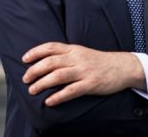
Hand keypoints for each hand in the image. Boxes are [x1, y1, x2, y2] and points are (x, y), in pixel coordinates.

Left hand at [22, 43, 144, 106]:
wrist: (123, 67)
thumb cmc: (100, 62)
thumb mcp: (83, 53)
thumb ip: (66, 55)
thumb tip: (44, 63)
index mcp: (75, 49)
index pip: (51, 47)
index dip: (36, 52)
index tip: (24, 59)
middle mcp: (78, 58)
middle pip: (51, 62)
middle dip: (35, 71)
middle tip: (25, 79)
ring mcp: (85, 71)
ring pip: (59, 76)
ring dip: (42, 83)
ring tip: (33, 90)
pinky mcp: (91, 84)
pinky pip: (72, 90)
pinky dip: (58, 96)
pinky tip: (49, 101)